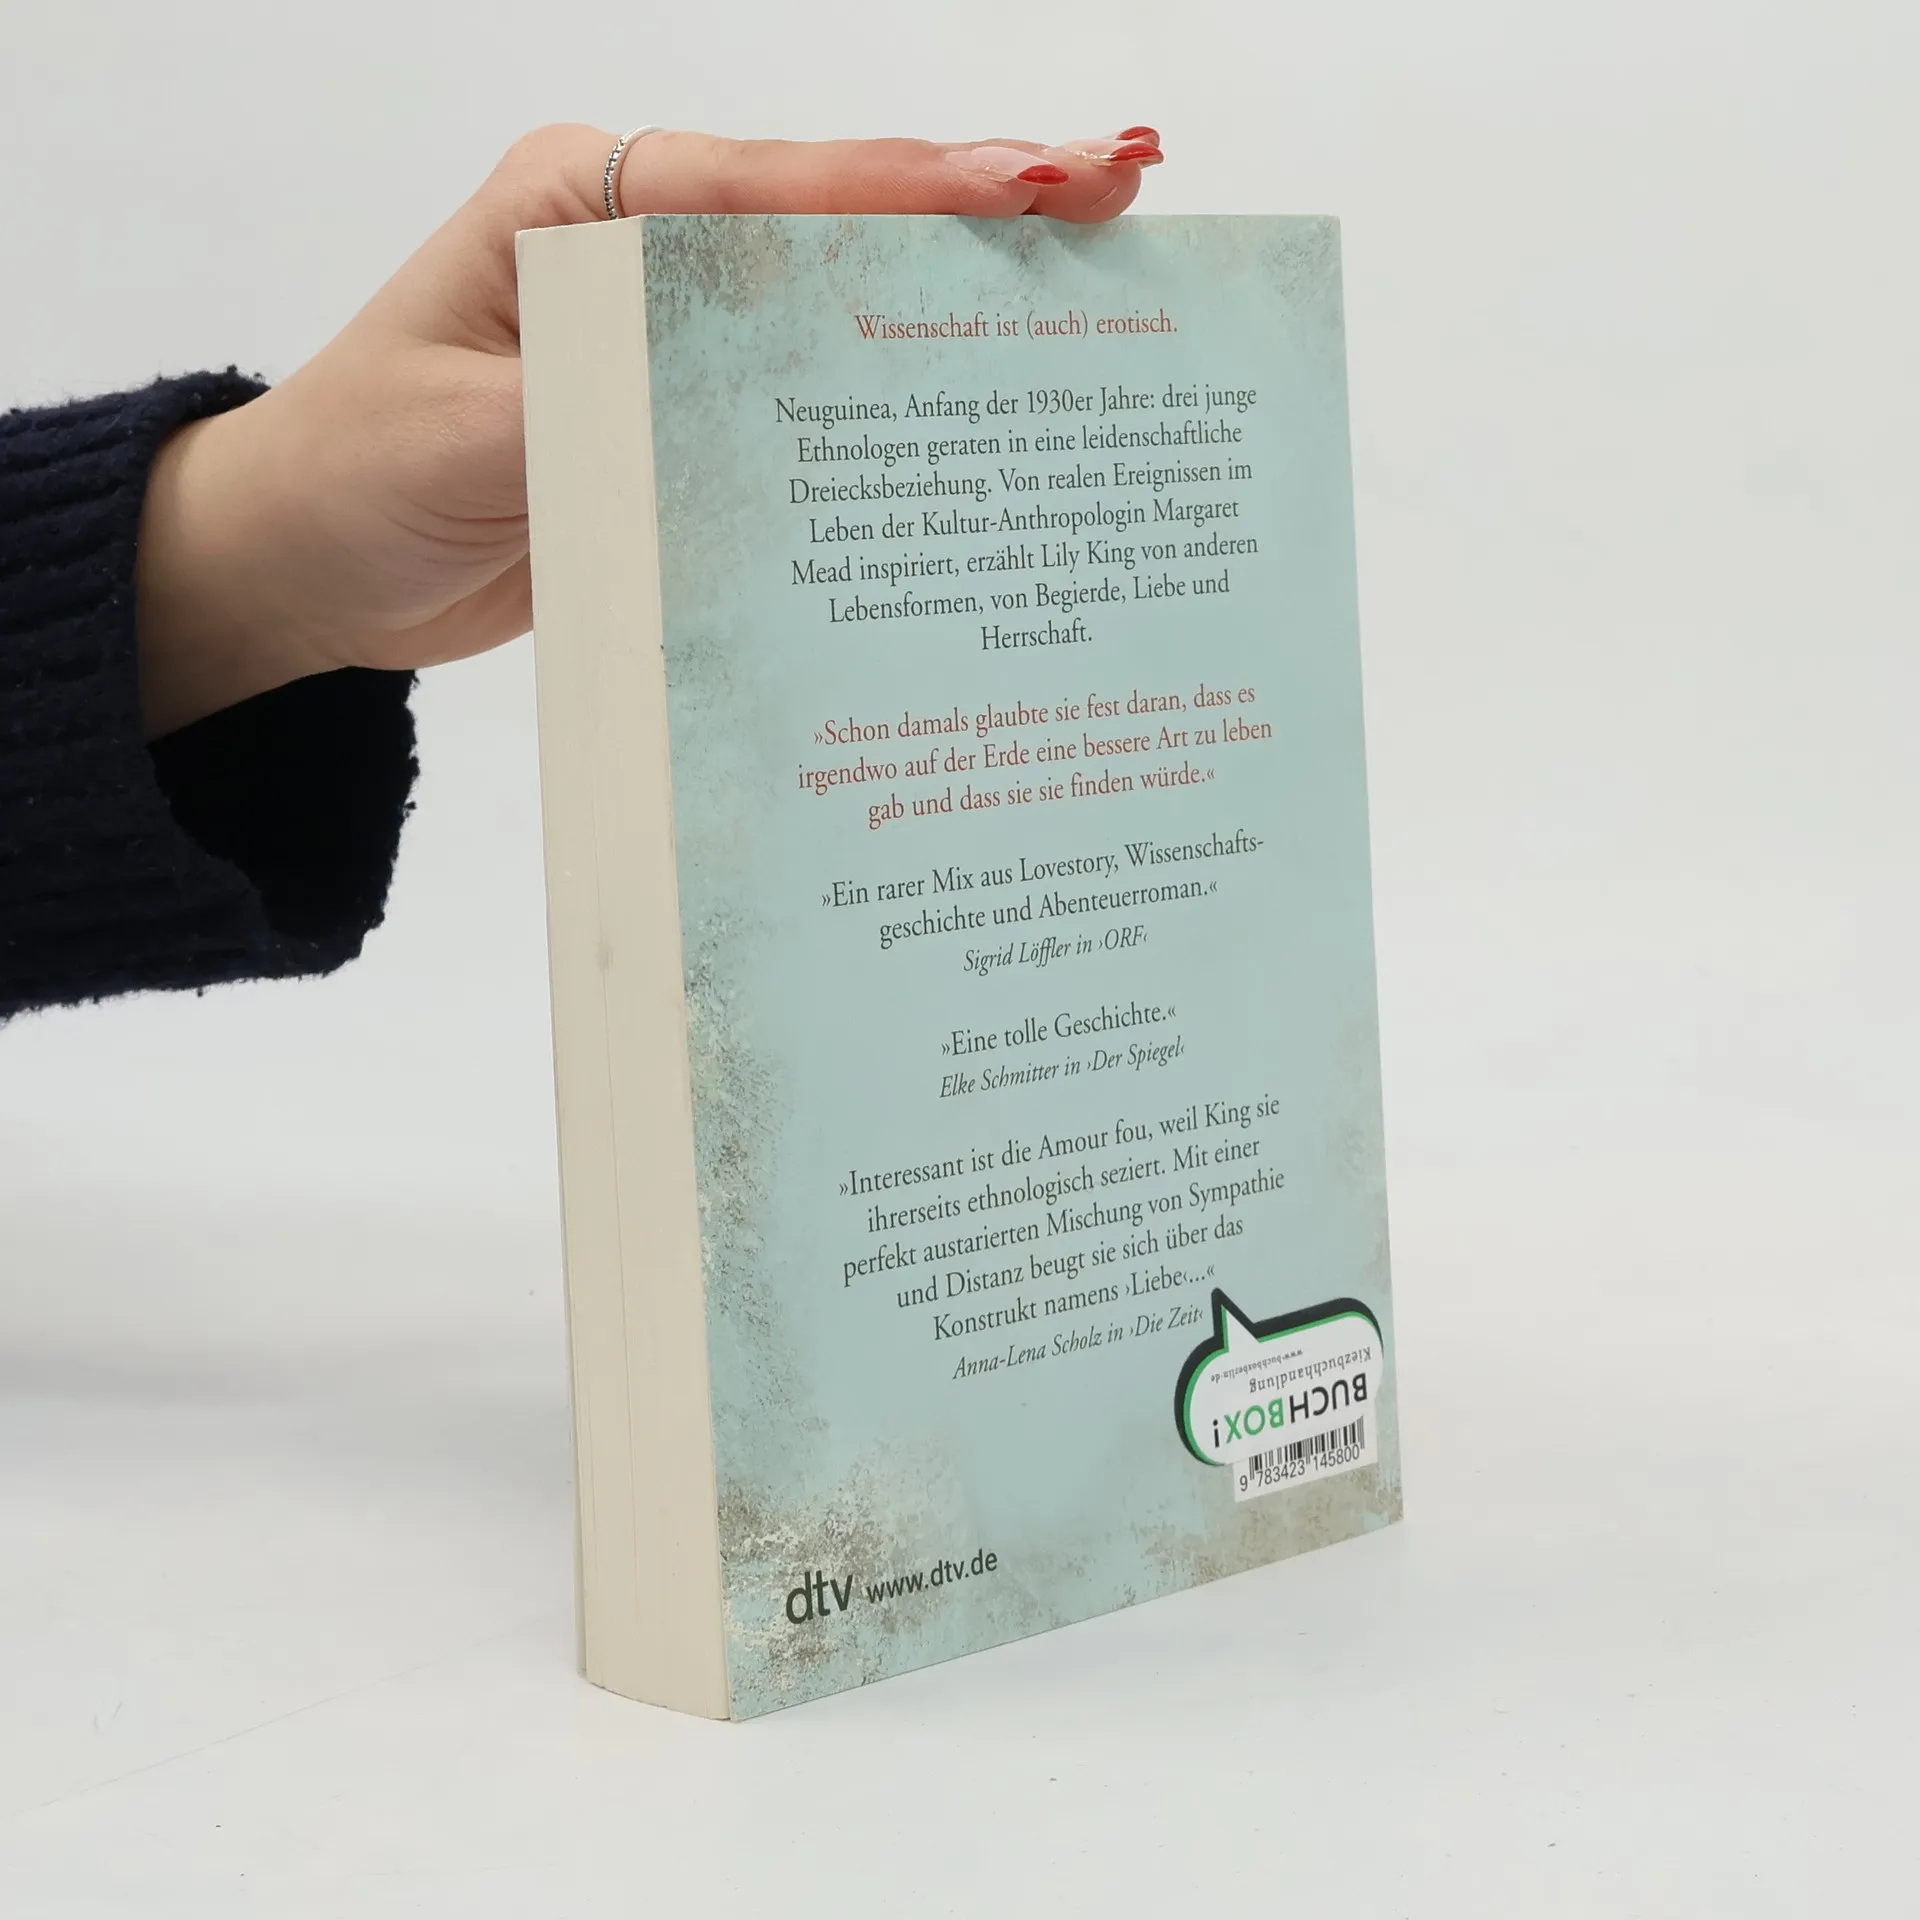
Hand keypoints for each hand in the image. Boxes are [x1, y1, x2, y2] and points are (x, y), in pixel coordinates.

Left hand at [133, 124, 1163, 736]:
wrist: (307, 568)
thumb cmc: (355, 475)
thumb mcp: (463, 436)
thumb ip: (600, 403)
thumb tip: (744, 392)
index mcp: (583, 209)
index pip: (768, 188)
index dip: (907, 188)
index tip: (1039, 182)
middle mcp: (643, 257)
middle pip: (833, 226)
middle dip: (977, 211)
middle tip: (1123, 194)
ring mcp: (674, 344)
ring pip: (838, 310)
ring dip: (959, 305)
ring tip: (1096, 288)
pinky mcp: (687, 428)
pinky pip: (808, 410)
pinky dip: (894, 409)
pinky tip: (981, 418)